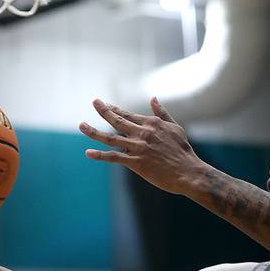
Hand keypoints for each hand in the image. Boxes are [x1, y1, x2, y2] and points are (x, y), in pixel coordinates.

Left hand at [79, 98, 205, 194]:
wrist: (188, 172)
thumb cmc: (183, 151)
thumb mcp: (175, 127)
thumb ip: (162, 113)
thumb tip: (153, 98)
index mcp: (151, 123)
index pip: (128, 114)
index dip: (114, 109)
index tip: (103, 104)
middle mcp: (142, 133)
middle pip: (117, 120)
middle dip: (103, 111)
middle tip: (94, 102)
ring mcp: (138, 147)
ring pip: (110, 138)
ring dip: (94, 132)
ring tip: (81, 125)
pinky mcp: (136, 163)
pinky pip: (114, 157)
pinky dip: (100, 155)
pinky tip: (88, 152)